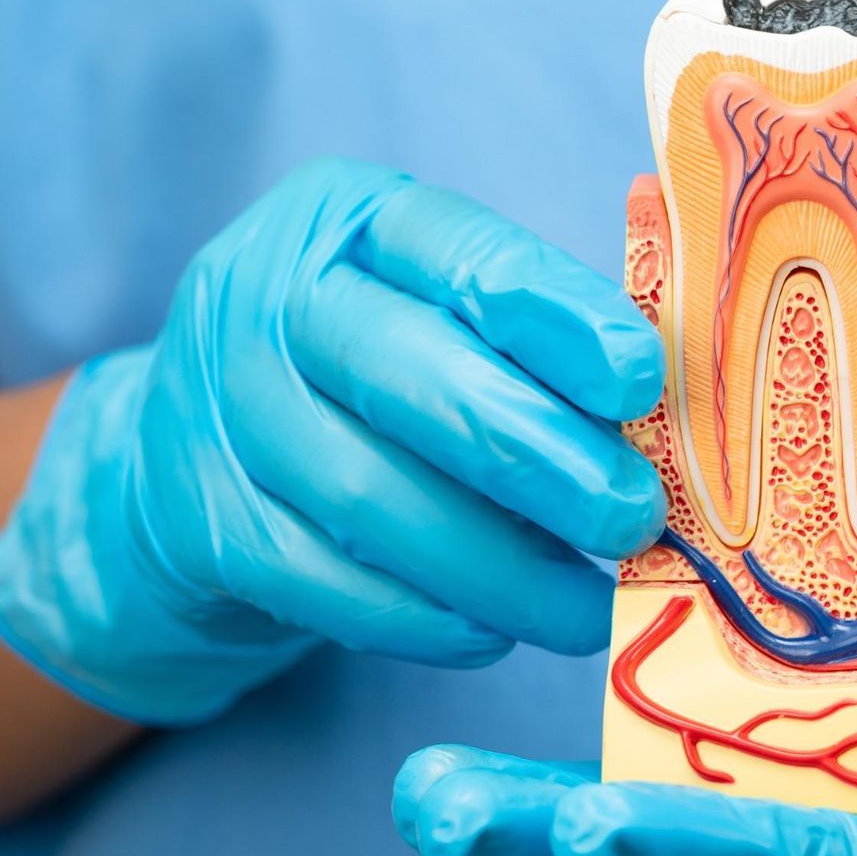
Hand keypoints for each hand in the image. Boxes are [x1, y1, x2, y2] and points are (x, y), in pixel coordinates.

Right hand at [0, 158, 664, 723]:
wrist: (182, 453)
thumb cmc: (367, 381)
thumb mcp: (435, 317)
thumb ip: (535, 347)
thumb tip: (674, 429)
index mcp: (354, 220)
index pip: (471, 257)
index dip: (563, 321)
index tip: (645, 383)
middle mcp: (267, 294)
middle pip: (418, 380)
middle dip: (544, 460)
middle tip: (632, 519)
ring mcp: (219, 407)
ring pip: (371, 498)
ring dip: (497, 570)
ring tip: (585, 610)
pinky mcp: (199, 519)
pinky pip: (325, 583)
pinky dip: (422, 618)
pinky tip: (492, 634)